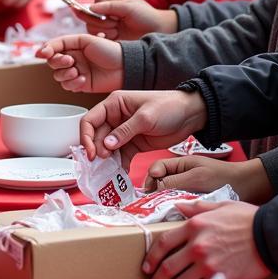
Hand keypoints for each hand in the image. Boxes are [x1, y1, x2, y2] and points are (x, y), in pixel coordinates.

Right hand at [36, 34, 123, 91]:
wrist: (125, 66)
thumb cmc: (108, 49)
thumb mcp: (84, 39)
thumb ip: (62, 42)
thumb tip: (41, 50)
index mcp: (73, 46)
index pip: (52, 49)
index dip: (46, 51)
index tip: (44, 53)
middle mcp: (73, 59)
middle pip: (53, 63)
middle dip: (58, 62)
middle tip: (70, 60)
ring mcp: (77, 72)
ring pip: (58, 76)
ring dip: (65, 74)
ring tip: (77, 71)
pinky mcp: (81, 84)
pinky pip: (68, 86)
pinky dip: (73, 83)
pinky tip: (83, 79)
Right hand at [80, 90, 206, 167]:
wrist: (191, 115)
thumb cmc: (169, 107)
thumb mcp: (145, 117)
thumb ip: (124, 131)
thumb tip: (105, 146)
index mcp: (114, 104)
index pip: (91, 119)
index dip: (86, 136)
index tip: (91, 153)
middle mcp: (115, 117)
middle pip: (97, 136)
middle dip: (97, 151)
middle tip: (101, 165)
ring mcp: (124, 132)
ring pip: (107, 148)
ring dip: (106, 160)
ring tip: (108, 173)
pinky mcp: (134, 144)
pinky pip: (121, 156)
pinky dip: (119, 165)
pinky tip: (119, 174)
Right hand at [86, 0, 178, 40]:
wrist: (158, 31)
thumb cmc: (146, 15)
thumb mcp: (128, 6)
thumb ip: (109, 5)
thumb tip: (91, 7)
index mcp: (109, 0)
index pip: (92, 4)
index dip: (96, 10)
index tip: (109, 13)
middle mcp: (105, 13)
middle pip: (88, 17)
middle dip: (100, 21)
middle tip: (115, 23)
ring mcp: (106, 26)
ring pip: (91, 28)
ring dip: (104, 30)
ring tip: (117, 30)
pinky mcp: (109, 38)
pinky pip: (97, 39)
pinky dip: (106, 38)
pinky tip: (116, 36)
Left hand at [141, 201, 268, 278]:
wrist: (270, 236)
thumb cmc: (247, 219)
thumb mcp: (220, 205)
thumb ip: (197, 208)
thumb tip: (179, 206)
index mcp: (194, 226)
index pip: (163, 243)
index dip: (152, 257)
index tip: (147, 267)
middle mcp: (197, 246)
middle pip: (168, 267)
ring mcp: (208, 264)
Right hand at [145, 155, 274, 203]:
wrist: (247, 186)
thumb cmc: (222, 178)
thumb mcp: (196, 177)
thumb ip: (174, 181)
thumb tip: (154, 188)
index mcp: (180, 163)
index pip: (157, 168)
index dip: (150, 178)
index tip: (147, 191)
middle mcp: (181, 174)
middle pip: (159, 181)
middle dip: (153, 191)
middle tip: (150, 204)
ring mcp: (187, 186)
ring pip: (167, 193)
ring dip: (163, 201)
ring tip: (160, 211)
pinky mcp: (194, 199)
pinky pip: (178, 202)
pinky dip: (174, 207)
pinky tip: (174, 215)